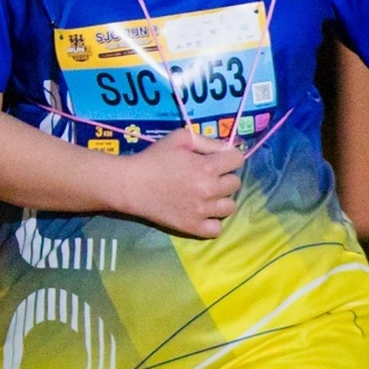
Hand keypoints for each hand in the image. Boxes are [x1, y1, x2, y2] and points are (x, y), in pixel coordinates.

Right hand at [104, 123, 249, 239]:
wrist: (131, 185)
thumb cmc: (154, 158)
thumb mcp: (180, 138)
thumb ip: (207, 141)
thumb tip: (228, 149)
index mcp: (206, 166)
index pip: (237, 160)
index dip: (229, 158)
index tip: (217, 161)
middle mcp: (209, 189)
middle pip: (235, 184)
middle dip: (224, 178)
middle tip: (208, 178)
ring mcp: (202, 211)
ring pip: (230, 207)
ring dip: (221, 200)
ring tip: (206, 197)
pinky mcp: (193, 227)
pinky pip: (217, 229)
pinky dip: (213, 222)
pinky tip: (203, 213)